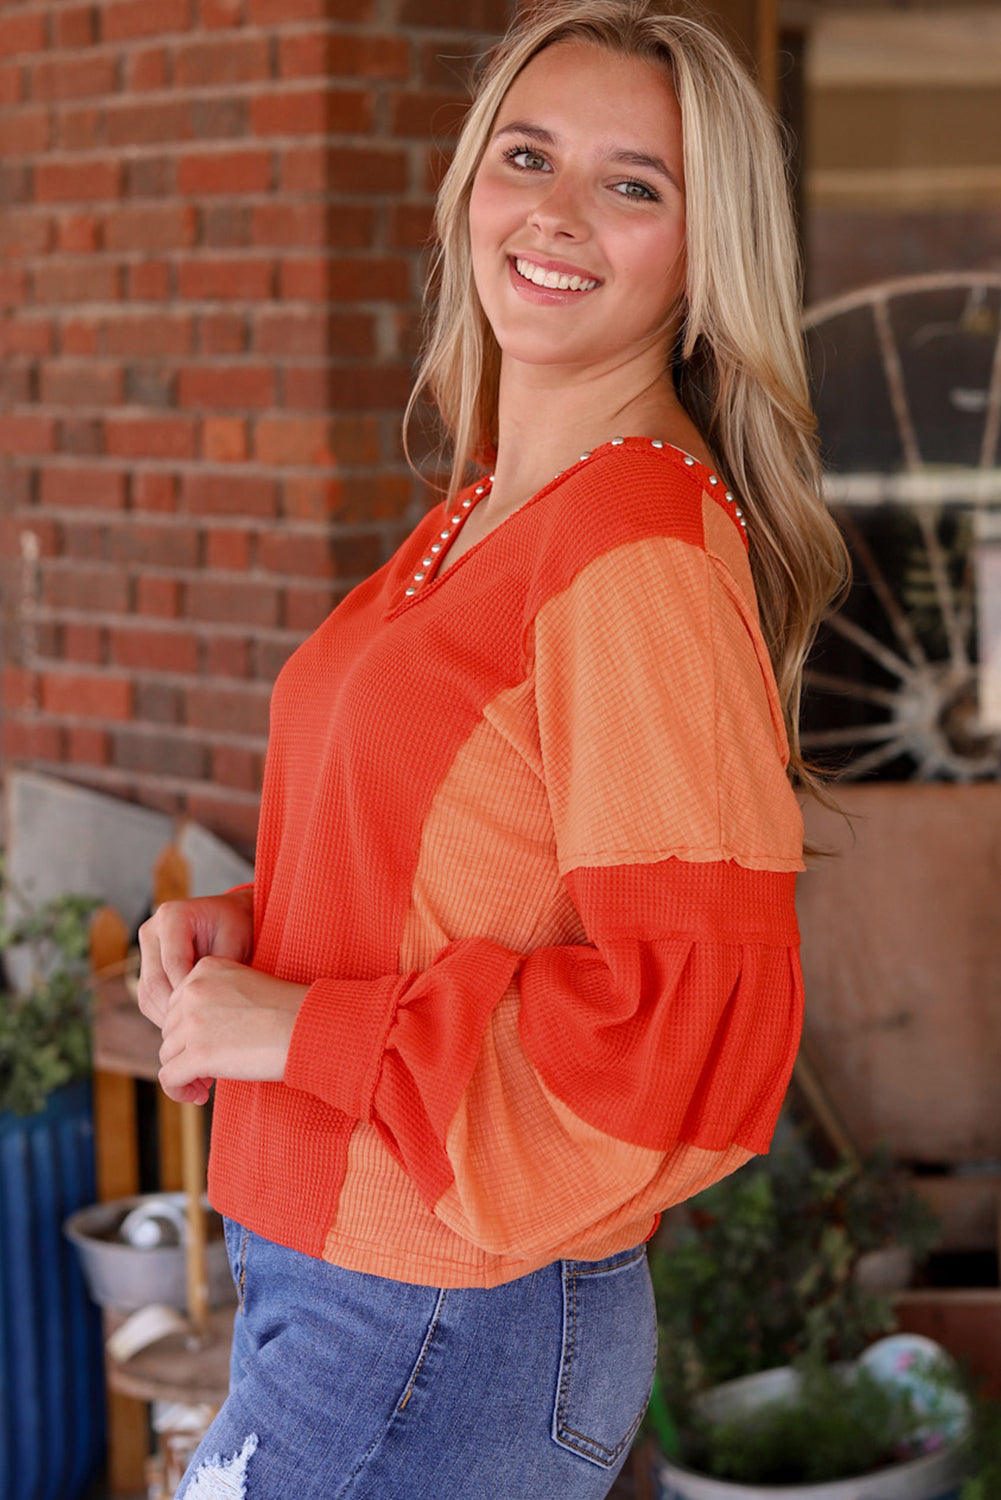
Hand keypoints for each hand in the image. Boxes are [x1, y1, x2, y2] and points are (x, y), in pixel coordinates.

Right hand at [137, 890, 254, 1028]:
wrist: (230, 919)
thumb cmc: (236, 928)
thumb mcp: (234, 943)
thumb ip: (218, 970)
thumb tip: (207, 1006)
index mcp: (171, 916)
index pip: (173, 963)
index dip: (189, 992)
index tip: (209, 1015)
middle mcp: (151, 931)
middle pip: (155, 981)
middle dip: (176, 1010)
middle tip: (198, 1033)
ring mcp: (145, 950)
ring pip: (148, 993)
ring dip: (167, 1017)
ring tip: (192, 1035)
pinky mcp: (145, 968)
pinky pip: (148, 998)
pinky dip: (164, 1015)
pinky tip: (185, 1028)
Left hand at [157, 956, 307, 1105]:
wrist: (310, 1026)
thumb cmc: (288, 1012)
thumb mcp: (246, 989)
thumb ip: (215, 999)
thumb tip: (190, 1036)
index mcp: (205, 969)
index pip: (177, 1004)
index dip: (190, 1031)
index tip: (212, 1046)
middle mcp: (193, 990)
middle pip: (170, 1030)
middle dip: (186, 1052)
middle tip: (211, 1071)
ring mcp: (193, 1021)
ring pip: (167, 1055)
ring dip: (184, 1073)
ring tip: (206, 1086)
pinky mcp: (198, 1053)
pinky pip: (169, 1078)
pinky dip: (179, 1091)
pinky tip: (200, 1097)